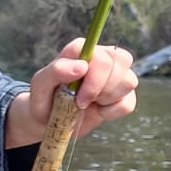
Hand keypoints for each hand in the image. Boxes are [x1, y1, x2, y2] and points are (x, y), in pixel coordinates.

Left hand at [6, 38, 137, 145]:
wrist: (49, 121)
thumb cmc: (44, 98)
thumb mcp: (40, 84)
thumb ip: (57, 70)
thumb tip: (82, 66)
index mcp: (81, 50)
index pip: (102, 53)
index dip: (94, 76)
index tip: (76, 94)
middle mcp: (102, 57)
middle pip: (122, 61)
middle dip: (101, 87)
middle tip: (80, 102)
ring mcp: (115, 75)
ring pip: (129, 81)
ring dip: (107, 98)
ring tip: (89, 104)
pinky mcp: (122, 95)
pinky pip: (129, 102)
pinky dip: (113, 111)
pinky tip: (98, 111)